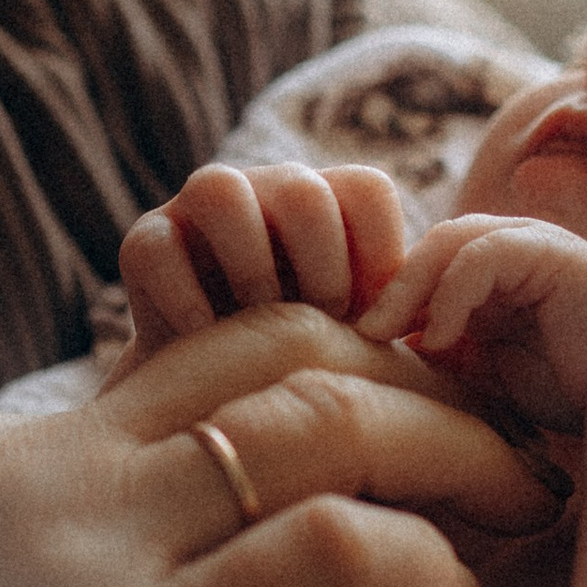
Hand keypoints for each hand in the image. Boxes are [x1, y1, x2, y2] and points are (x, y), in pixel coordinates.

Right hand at [0, 305, 556, 586]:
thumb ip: (21, 573)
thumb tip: (161, 578)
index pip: (192, 352)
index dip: (335, 368)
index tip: (421, 425)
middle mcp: (17, 469)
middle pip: (276, 348)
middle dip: (420, 381)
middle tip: (512, 452)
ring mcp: (69, 553)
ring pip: (323, 421)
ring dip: (455, 456)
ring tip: (532, 513)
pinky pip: (328, 549)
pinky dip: (422, 555)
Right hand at [116, 162, 410, 370]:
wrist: (213, 398)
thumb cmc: (308, 365)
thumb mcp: (363, 339)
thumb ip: (401, 317)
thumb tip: (441, 319)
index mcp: (330, 203)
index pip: (366, 190)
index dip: (377, 256)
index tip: (372, 318)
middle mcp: (266, 191)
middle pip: (302, 188)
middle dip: (319, 265)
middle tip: (321, 322)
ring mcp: (199, 210)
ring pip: (220, 190)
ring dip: (249, 264)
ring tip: (260, 324)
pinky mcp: (145, 241)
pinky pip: (155, 246)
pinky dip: (185, 298)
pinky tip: (208, 343)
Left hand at [359, 214, 586, 433]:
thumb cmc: (567, 392)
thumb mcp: (483, 372)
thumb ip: (442, 352)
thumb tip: (380, 350)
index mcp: (490, 271)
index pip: (420, 264)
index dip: (384, 297)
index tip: (351, 344)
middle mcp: (509, 247)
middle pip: (425, 246)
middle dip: (387, 289)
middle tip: (359, 334)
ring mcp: (532, 242)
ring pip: (448, 241)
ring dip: (410, 287)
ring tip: (386, 334)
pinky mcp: (552, 250)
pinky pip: (484, 255)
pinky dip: (452, 294)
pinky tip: (438, 340)